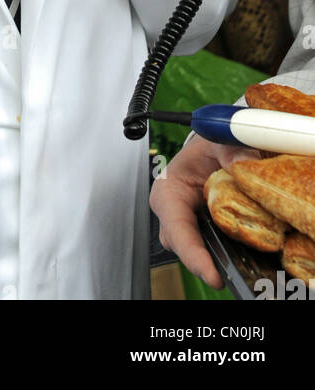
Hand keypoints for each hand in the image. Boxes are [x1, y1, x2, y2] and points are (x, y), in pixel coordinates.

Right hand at [150, 137, 259, 287]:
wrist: (213, 149)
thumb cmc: (206, 146)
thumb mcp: (216, 142)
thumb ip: (230, 151)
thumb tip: (244, 166)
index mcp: (169, 191)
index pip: (175, 227)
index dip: (192, 253)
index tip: (211, 273)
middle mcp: (175, 214)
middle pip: (185, 247)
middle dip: (204, 262)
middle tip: (225, 276)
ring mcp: (191, 227)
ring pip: (200, 251)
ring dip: (218, 259)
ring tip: (240, 266)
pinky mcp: (208, 234)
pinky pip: (216, 249)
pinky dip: (230, 254)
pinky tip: (247, 254)